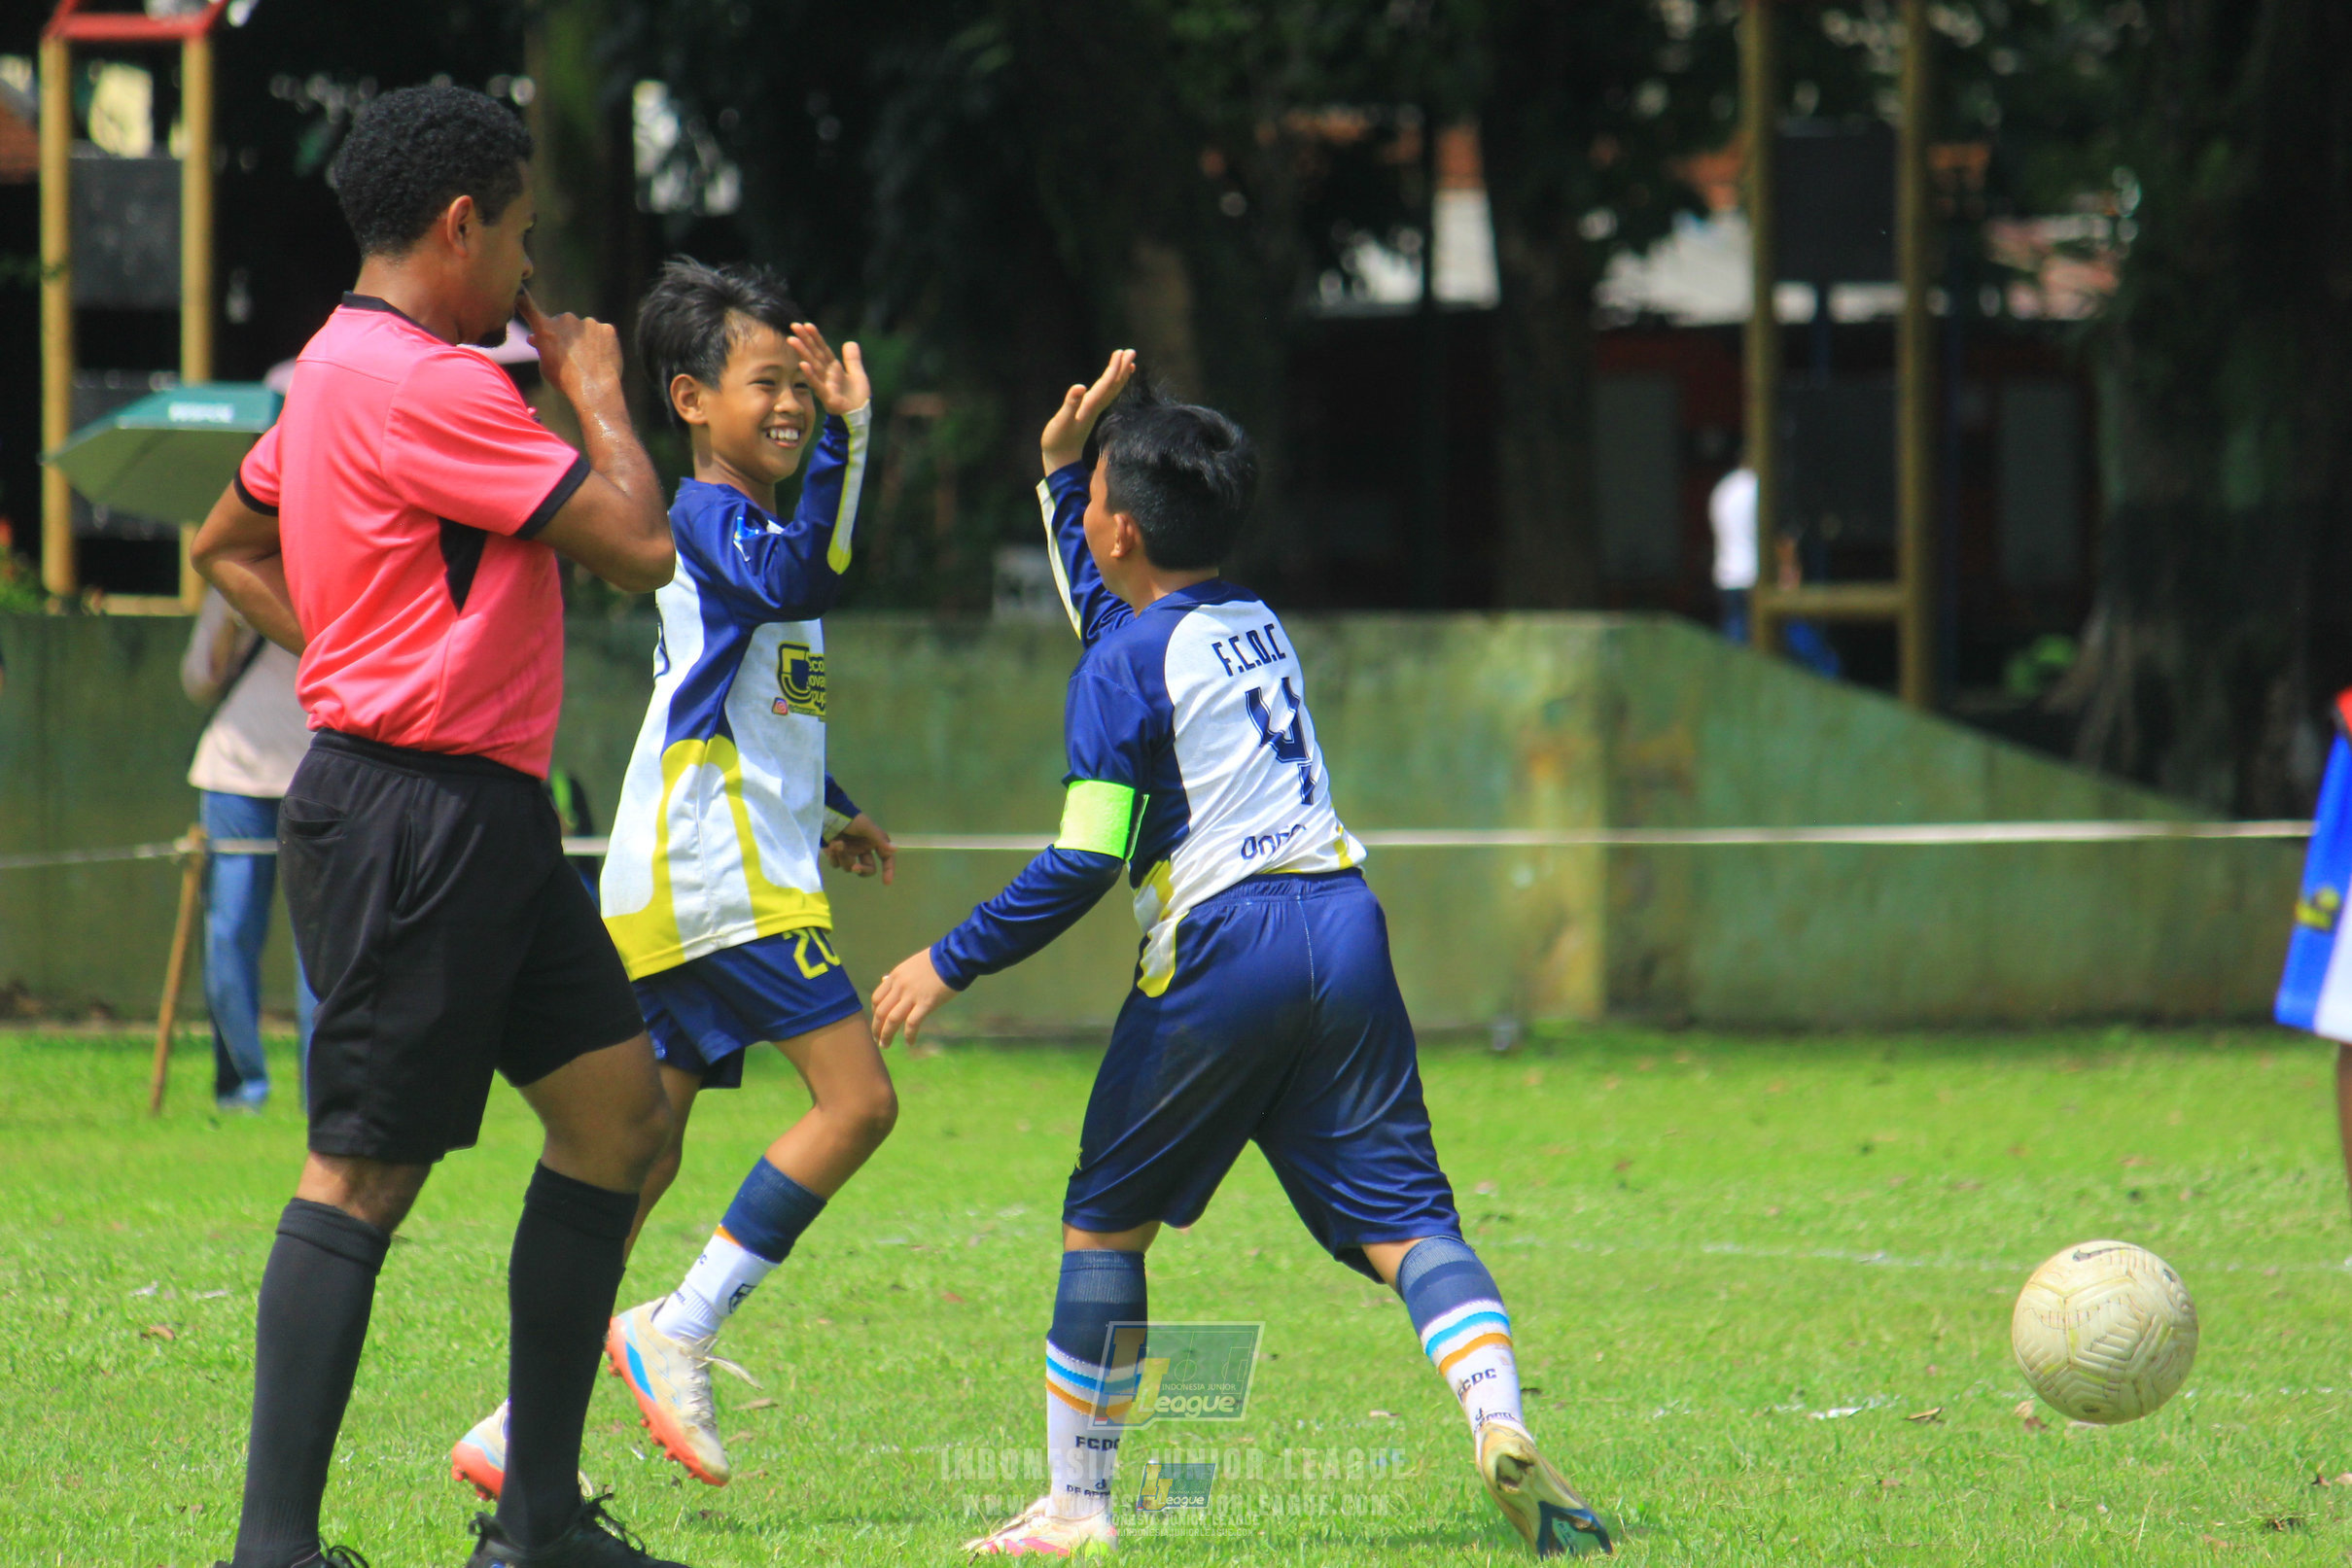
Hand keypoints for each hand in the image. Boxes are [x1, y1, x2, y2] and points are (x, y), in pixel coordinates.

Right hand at [519, 290, 623, 406]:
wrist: (594, 389)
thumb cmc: (565, 381)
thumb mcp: (545, 366)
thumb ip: (542, 348)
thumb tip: (535, 338)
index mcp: (545, 329)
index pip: (527, 306)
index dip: (522, 297)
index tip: (520, 290)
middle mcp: (565, 320)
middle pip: (563, 322)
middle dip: (564, 333)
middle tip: (569, 353)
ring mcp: (588, 322)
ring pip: (584, 329)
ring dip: (584, 339)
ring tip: (588, 360)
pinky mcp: (607, 328)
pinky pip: (602, 333)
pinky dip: (602, 343)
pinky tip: (602, 358)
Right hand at [791, 323, 870, 416]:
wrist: (860, 417)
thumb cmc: (857, 398)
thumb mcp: (858, 375)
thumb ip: (853, 360)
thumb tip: (850, 342)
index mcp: (834, 369)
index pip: (823, 349)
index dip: (816, 337)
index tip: (807, 324)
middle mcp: (827, 375)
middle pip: (815, 354)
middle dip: (805, 340)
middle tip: (793, 325)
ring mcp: (826, 385)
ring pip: (813, 366)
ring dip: (803, 353)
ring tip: (792, 340)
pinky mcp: (828, 397)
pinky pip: (817, 384)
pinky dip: (810, 375)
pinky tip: (803, 365)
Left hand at [825, 813, 896, 883]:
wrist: (829, 814)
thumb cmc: (851, 819)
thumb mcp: (867, 827)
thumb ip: (880, 840)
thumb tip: (895, 849)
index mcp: (874, 842)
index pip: (886, 859)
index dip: (888, 870)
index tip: (886, 882)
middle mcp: (863, 849)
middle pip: (867, 869)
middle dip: (861, 869)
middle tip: (854, 867)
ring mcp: (849, 853)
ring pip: (848, 867)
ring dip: (843, 857)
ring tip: (836, 843)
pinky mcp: (836, 854)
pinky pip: (836, 864)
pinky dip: (833, 856)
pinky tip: (829, 846)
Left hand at [871, 947, 955, 1048]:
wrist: (952, 958)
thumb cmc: (935, 960)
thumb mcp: (911, 964)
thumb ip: (899, 976)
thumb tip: (886, 980)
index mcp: (895, 976)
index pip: (877, 998)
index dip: (875, 1012)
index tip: (878, 1020)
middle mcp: (899, 987)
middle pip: (881, 1012)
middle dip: (877, 1028)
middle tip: (877, 1039)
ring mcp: (911, 996)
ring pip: (892, 1020)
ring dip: (886, 1035)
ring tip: (885, 1045)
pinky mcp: (926, 1004)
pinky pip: (912, 1023)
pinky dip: (909, 1035)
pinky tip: (910, 1042)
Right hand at [1041, 348, 1137, 475]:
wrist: (1061, 459)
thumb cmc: (1058, 440)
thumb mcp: (1061, 421)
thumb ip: (1070, 404)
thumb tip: (1079, 387)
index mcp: (1090, 406)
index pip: (1106, 384)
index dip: (1114, 368)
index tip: (1122, 353)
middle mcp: (1096, 407)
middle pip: (1113, 385)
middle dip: (1122, 368)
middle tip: (1130, 351)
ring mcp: (1094, 411)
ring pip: (1112, 390)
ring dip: (1120, 375)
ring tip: (1129, 362)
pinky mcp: (1090, 413)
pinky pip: (1106, 396)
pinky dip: (1113, 386)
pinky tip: (1113, 382)